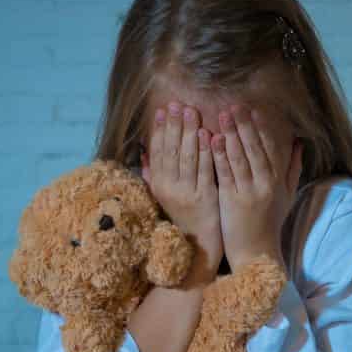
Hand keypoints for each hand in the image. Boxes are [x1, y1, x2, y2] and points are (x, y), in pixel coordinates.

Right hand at [142, 102, 222, 277]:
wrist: (197, 247)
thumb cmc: (183, 216)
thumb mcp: (163, 195)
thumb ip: (152, 173)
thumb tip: (143, 151)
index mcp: (157, 184)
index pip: (157, 151)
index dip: (159, 129)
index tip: (163, 110)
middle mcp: (168, 187)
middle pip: (170, 150)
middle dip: (174, 125)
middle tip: (178, 104)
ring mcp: (186, 192)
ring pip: (186, 157)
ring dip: (188, 132)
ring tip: (191, 111)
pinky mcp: (204, 197)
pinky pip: (203, 170)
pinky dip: (204, 151)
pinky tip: (207, 135)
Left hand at [211, 104, 302, 270]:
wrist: (258, 253)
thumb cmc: (271, 223)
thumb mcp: (287, 196)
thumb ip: (293, 169)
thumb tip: (298, 143)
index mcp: (278, 180)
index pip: (270, 148)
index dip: (261, 128)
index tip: (254, 110)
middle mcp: (266, 183)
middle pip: (254, 149)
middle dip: (244, 125)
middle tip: (235, 105)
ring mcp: (248, 192)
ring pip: (239, 158)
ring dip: (231, 134)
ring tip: (222, 116)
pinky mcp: (232, 201)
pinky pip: (225, 173)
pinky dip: (219, 155)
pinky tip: (212, 139)